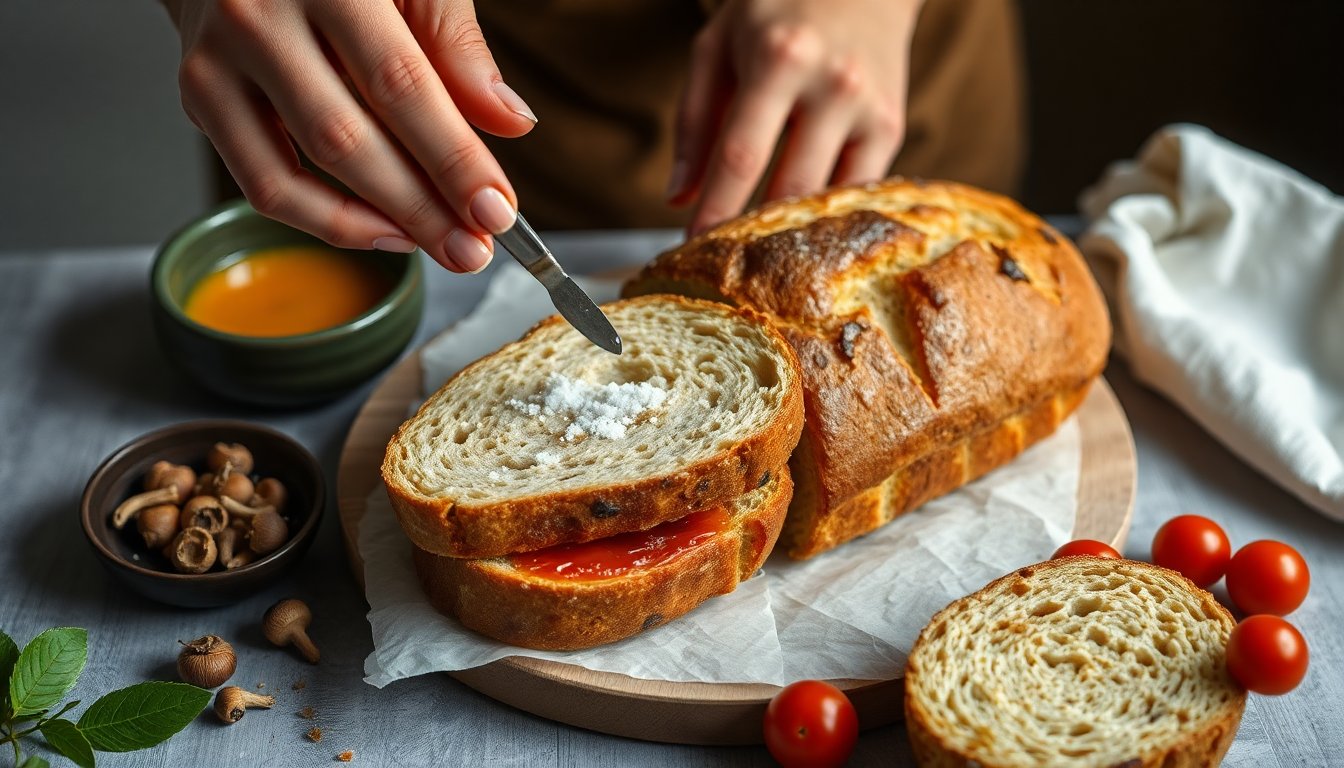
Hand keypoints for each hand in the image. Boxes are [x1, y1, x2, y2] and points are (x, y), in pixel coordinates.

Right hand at [163, 0, 537, 272]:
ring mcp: (217, 59)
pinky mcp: (199, 95)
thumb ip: (457, 46)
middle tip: (475, 249)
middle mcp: (257, 15)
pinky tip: (384, 230)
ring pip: (295, 173)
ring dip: (376, 226)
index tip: (497, 209)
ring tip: (439, 247)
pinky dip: (326, 220)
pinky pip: (262, 183)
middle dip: (421, 208)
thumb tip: (512, 122)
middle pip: (345, 139)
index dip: (452, 157)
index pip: (399, 84)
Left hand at [669, 0, 921, 234]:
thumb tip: (677, 199)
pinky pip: (856, 191)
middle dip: (753, 234)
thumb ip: (694, 122)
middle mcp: (833, 84)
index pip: (742, 156)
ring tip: (758, 254)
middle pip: (789, 187)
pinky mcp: (892, 126)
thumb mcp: (718, 48)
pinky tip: (799, 229)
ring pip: (827, 199)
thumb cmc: (775, 12)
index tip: (694, 248)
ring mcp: (870, 108)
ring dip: (790, 234)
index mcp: (780, 60)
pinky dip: (825, 215)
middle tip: (724, 260)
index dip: (717, 210)